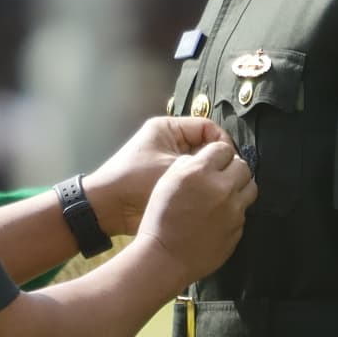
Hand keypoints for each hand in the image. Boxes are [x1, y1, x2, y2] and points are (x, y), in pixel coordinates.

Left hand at [83, 116, 226, 234]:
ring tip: (218, 189)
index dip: (222, 143)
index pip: (207, 127)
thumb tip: (230, 166)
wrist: (107, 208)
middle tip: (226, 179)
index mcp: (168, 128)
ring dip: (207, 175)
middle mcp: (168, 140)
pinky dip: (197, 186)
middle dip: (215, 161)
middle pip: (204, 145)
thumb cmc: (135, 182)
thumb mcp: (172, 169)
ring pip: (198, 163)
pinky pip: (189, 177)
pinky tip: (207, 197)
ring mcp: (167, 159)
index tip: (229, 163)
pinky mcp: (166, 178)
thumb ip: (202, 165)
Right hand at [136, 138, 254, 282]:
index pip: (223, 148)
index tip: (213, 161)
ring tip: (225, 194)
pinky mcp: (238, 228)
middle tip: (220, 177)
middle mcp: (221, 188)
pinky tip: (219, 215)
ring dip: (239, 186)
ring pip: (250, 187)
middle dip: (232, 168)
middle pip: (242, 166)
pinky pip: (244, 211)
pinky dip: (235, 209)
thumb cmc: (160, 220)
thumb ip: (187, 164)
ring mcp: (233, 209)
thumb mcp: (166, 181)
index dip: (218, 154)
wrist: (165, 257)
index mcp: (200, 172)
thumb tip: (204, 159)